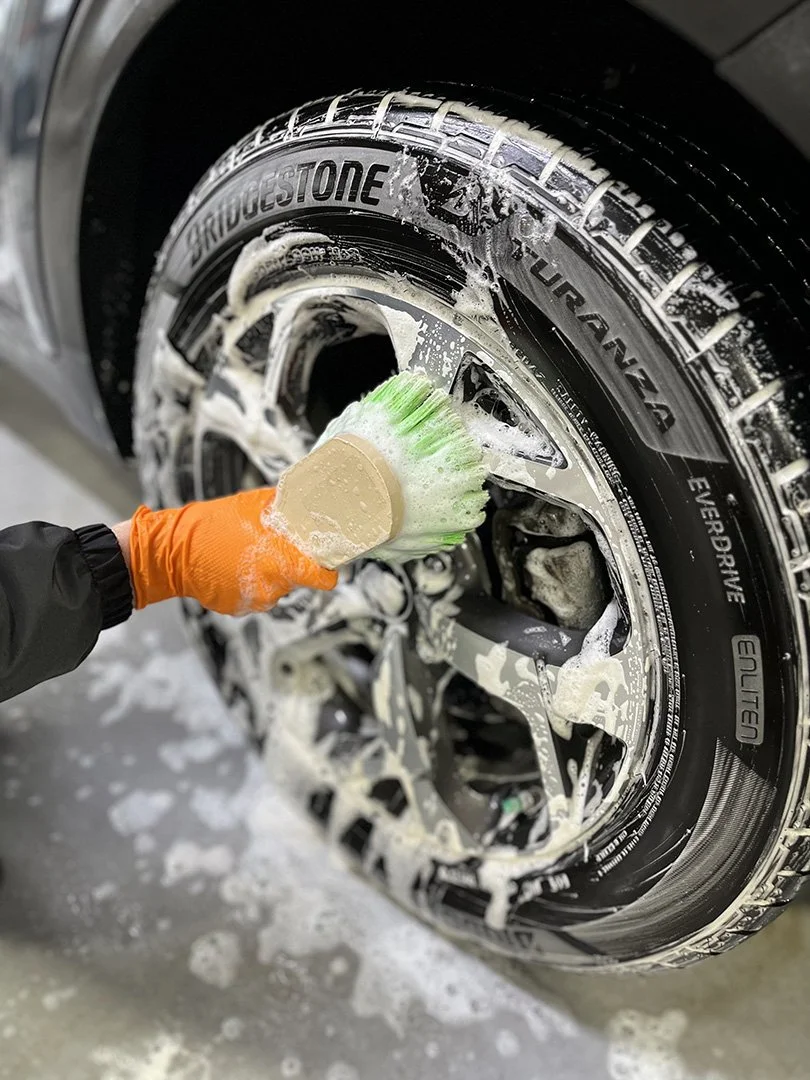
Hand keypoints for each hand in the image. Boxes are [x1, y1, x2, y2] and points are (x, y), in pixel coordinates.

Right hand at [115, 489, 336, 614]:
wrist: (171, 552)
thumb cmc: (212, 525)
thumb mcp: (252, 506)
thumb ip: (283, 508)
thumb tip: (305, 499)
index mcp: (280, 563)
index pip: (322, 579)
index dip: (328, 572)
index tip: (328, 564)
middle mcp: (271, 588)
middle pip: (297, 581)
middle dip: (290, 565)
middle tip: (274, 547)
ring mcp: (253, 600)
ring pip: (275, 588)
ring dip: (268, 575)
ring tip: (246, 555)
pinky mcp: (238, 608)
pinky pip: (254, 595)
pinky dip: (249, 583)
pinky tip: (234, 567)